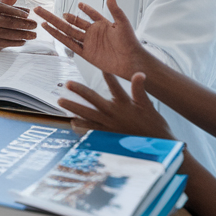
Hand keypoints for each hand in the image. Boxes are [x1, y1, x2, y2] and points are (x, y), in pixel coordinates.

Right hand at [0, 0, 36, 46]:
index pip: (6, 9)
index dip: (18, 12)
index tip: (29, 15)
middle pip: (8, 23)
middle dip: (24, 25)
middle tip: (35, 26)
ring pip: (7, 34)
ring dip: (22, 35)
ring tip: (33, 35)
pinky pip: (4, 42)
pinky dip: (15, 43)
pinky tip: (24, 41)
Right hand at [34, 0, 148, 78]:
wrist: (131, 62)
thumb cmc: (130, 43)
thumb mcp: (123, 23)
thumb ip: (115, 10)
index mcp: (102, 25)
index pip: (90, 14)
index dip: (86, 10)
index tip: (80, 4)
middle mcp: (92, 33)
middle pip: (70, 22)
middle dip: (56, 16)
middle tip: (42, 9)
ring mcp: (87, 43)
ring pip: (67, 32)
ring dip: (54, 25)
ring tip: (42, 18)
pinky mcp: (85, 53)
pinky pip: (70, 44)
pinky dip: (60, 38)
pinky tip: (52, 31)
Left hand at [59, 73, 174, 139]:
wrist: (154, 148)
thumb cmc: (153, 125)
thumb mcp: (148, 105)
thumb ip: (140, 89)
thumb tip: (140, 73)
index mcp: (124, 105)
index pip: (115, 87)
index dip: (108, 77)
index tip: (100, 67)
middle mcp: (113, 114)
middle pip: (93, 100)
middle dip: (80, 91)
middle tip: (67, 83)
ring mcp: (108, 125)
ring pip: (87, 115)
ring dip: (74, 108)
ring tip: (61, 102)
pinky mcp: (106, 135)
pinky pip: (90, 130)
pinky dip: (81, 126)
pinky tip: (72, 122)